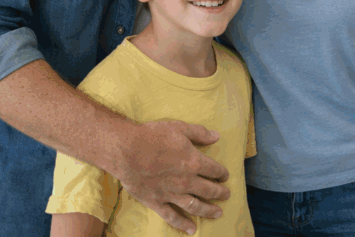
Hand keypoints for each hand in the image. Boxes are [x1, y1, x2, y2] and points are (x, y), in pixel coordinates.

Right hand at [112, 120, 229, 234]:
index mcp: (194, 162)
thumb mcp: (180, 128)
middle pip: (208, 190)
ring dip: (208, 211)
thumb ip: (199, 133)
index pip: (214, 170)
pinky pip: (172, 217)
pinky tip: (192, 230)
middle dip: (220, 193)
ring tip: (218, 213)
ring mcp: (172, 194)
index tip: (225, 176)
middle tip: (227, 195)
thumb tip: (217, 136)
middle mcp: (187, 181)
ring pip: (195, 206)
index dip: (222, 173)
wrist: (127, 151)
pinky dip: (183, 225)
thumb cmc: (153, 136)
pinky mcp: (157, 202)